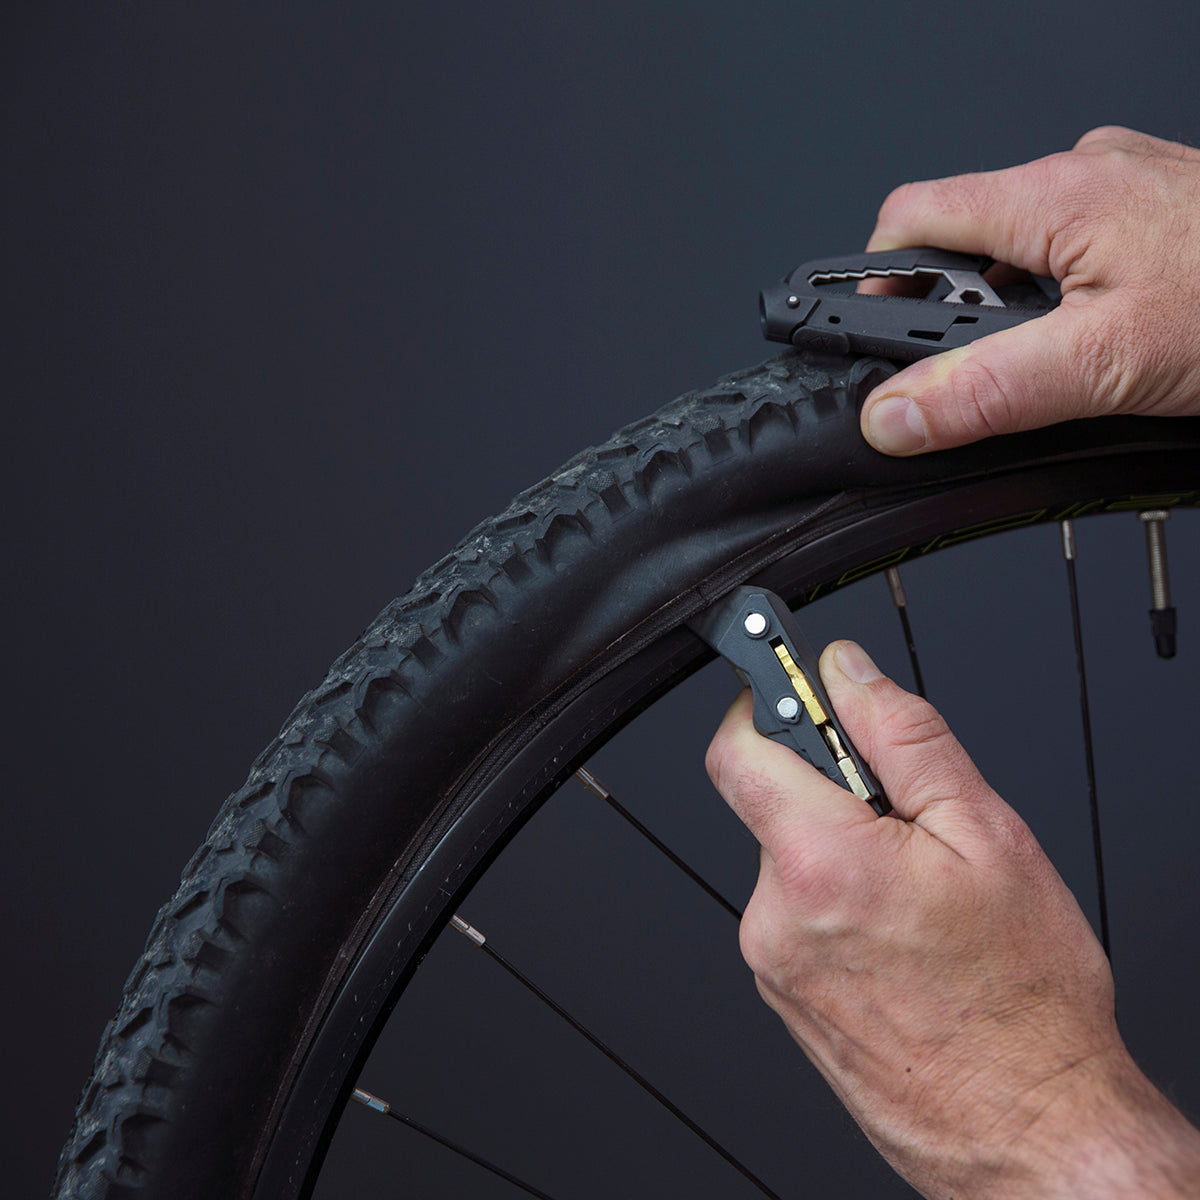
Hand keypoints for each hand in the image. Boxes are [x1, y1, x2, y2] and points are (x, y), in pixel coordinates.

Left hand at [706, 640, 1199, 1197]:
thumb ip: (904, 735)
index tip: (795, 690)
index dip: (764, 703)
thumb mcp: (985, 834)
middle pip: (772, 803)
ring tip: (918, 898)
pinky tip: (901, 937)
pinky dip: (839, 902)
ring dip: (842, 853)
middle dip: (832, 791)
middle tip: (909, 823)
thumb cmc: (1023, 999)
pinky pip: (796, 915)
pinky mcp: (783, 995)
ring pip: (791, 860)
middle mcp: (777, 916)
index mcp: (820, 863)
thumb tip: (849, 672)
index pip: (737, 747)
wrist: (1029, 1128)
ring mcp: (774, 963)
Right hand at [860, 126, 1199, 455]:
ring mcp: (1127, 190)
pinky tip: (1103, 343)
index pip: (909, 220)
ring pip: (1024, 253)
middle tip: (977, 378)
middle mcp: (1084, 174)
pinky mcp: (1159, 214)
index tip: (868, 338)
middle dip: (954, 314)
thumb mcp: (1105, 365)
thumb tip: (893, 415)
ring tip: (1057, 367)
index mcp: (1052, 196)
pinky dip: (1065, 302)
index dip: (874, 283)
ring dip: (1015, 314)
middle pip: (964, 241)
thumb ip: (986, 392)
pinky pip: (1077, 253)